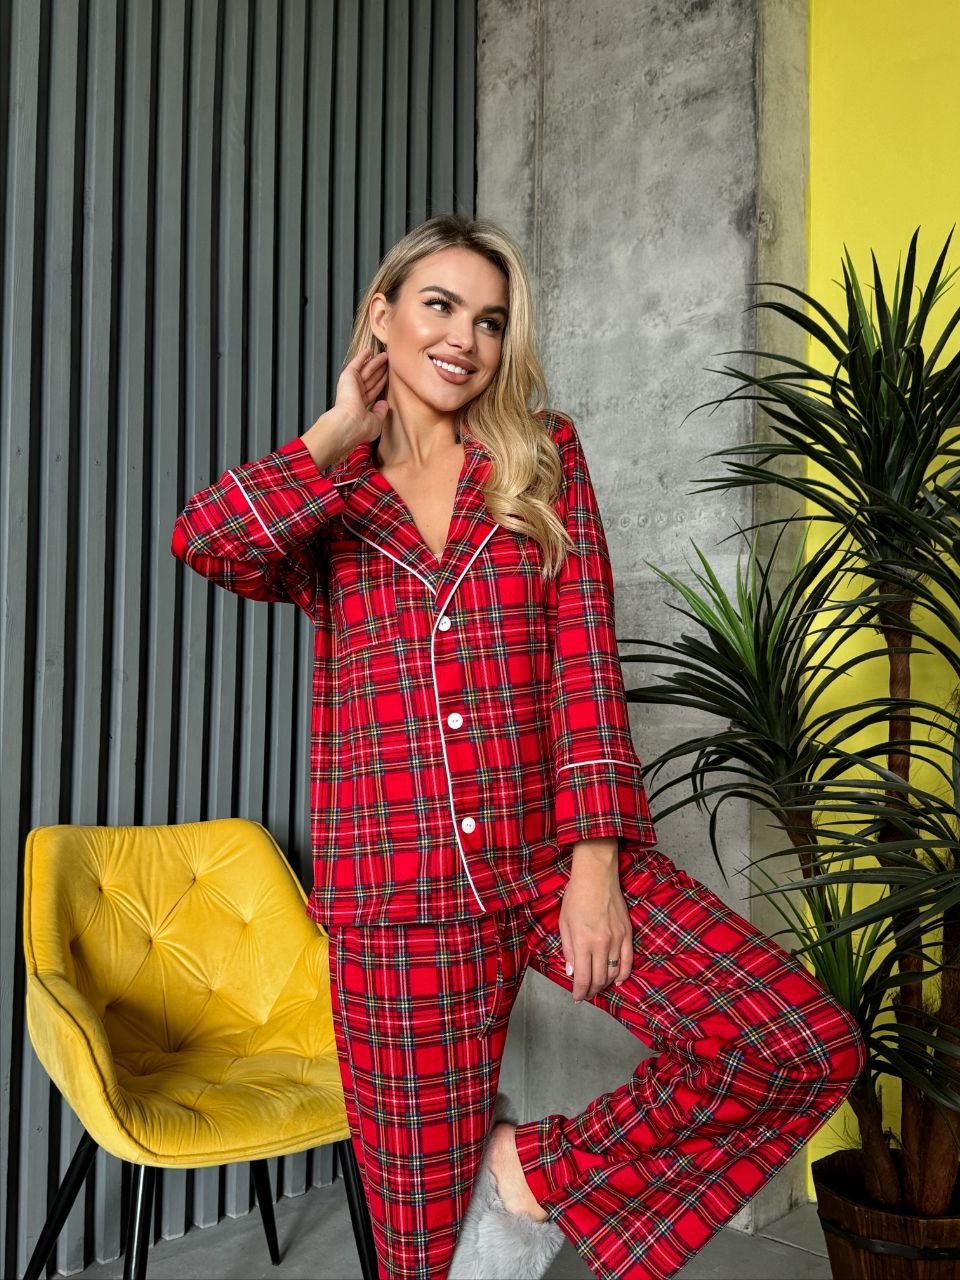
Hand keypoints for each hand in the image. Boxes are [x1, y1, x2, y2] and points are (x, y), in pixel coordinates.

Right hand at [335, 347, 389, 440]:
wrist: (348, 423)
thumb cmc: (359, 427)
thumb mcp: (376, 422)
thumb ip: (380, 412)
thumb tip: (384, 404)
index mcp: (360, 406)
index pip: (373, 391)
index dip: (381, 382)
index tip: (388, 375)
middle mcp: (355, 395)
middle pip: (371, 379)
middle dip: (380, 370)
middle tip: (388, 362)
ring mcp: (351, 385)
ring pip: (367, 370)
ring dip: (375, 362)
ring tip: (385, 355)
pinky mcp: (348, 377)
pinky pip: (357, 364)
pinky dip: (362, 357)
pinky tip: (369, 350)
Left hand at [559, 848, 633, 1001]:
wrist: (597, 876)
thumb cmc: (576, 897)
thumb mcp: (564, 923)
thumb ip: (568, 950)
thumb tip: (571, 971)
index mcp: (583, 941)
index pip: (583, 977)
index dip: (579, 991)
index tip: (577, 997)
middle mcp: (602, 944)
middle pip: (599, 978)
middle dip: (591, 990)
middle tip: (585, 993)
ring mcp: (617, 939)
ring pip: (613, 972)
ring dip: (605, 984)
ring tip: (597, 987)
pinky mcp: (628, 933)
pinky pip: (628, 960)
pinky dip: (623, 974)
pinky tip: (617, 980)